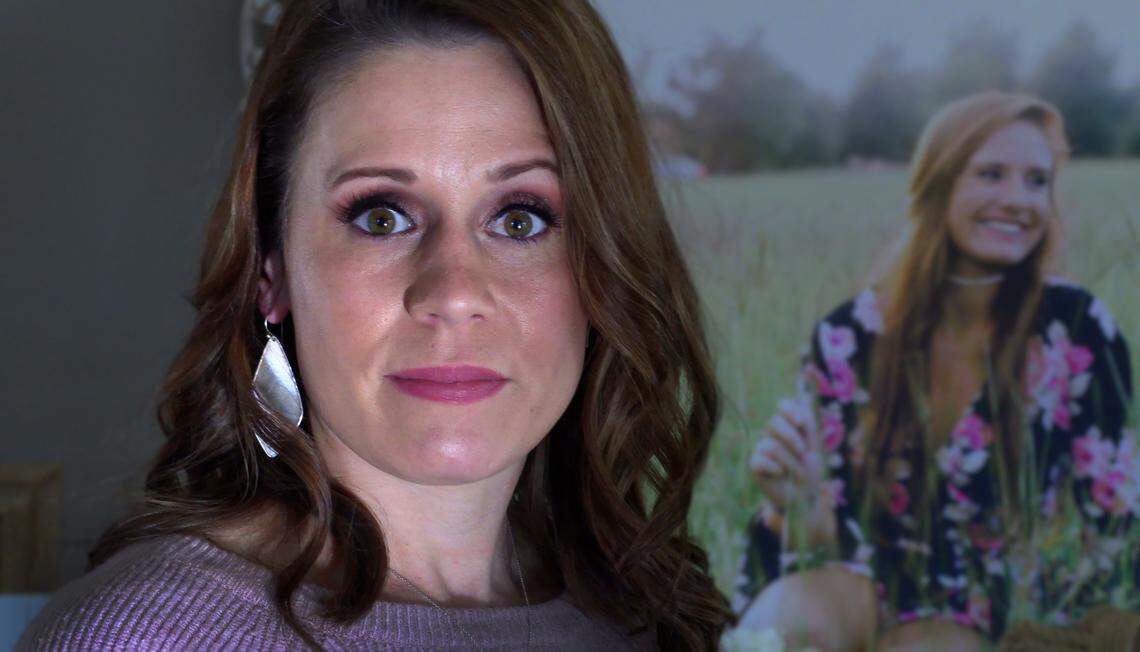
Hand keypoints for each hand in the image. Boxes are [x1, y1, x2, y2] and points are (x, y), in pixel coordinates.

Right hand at [749, 396, 833, 541]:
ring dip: (791, 462)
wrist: (804, 496)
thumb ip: (808, 423)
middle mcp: (772, 434)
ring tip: (797, 471)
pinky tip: (781, 475)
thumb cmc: (809, 470)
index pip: (783, 406)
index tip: (801, 423)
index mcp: (787, 425)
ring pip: (772, 445)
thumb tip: (806, 396)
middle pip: (774, 422)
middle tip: (804, 454)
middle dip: (793, 439)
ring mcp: (761, 448)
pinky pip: (761, 460)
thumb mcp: (813, 446)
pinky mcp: (754, 464)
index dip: (790, 410)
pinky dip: (776, 469)